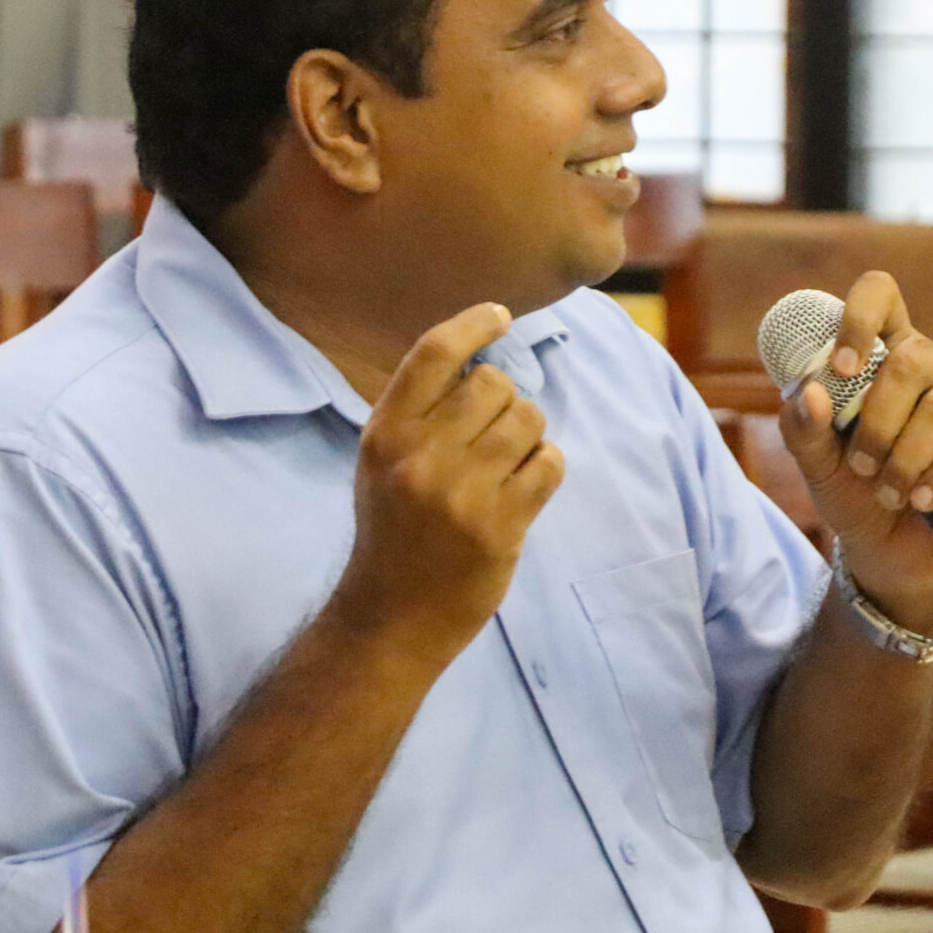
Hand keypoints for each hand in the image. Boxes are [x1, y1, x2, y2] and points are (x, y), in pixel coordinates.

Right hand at [329, 303, 565, 665]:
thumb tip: (481, 359)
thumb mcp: (383, 461)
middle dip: (505, 400)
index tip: (500, 316)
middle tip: (492, 434)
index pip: (434, 352)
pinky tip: (524, 487)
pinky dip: (546, 467)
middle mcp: (420, 457)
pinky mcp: (501, 525)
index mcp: (385, 433)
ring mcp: (462, 492)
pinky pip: (550, 462)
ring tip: (507, 464)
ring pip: (529, 419)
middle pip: (493, 384)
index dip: (474, 324)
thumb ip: (421, 412)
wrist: (392, 616)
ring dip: (529, 435)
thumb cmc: (393, 529)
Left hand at [777, 271, 932, 632]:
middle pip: (912, 358)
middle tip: (861, 465)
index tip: (841, 369)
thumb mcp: (815, 463)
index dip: (860, 319)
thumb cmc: (851, 492)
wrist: (889, 550)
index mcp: (883, 353)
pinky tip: (922, 500)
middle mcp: (931, 362)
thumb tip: (811, 392)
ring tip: (888, 491)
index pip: (880, 296)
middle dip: (878, 420)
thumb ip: (803, 427)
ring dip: (907, 455)